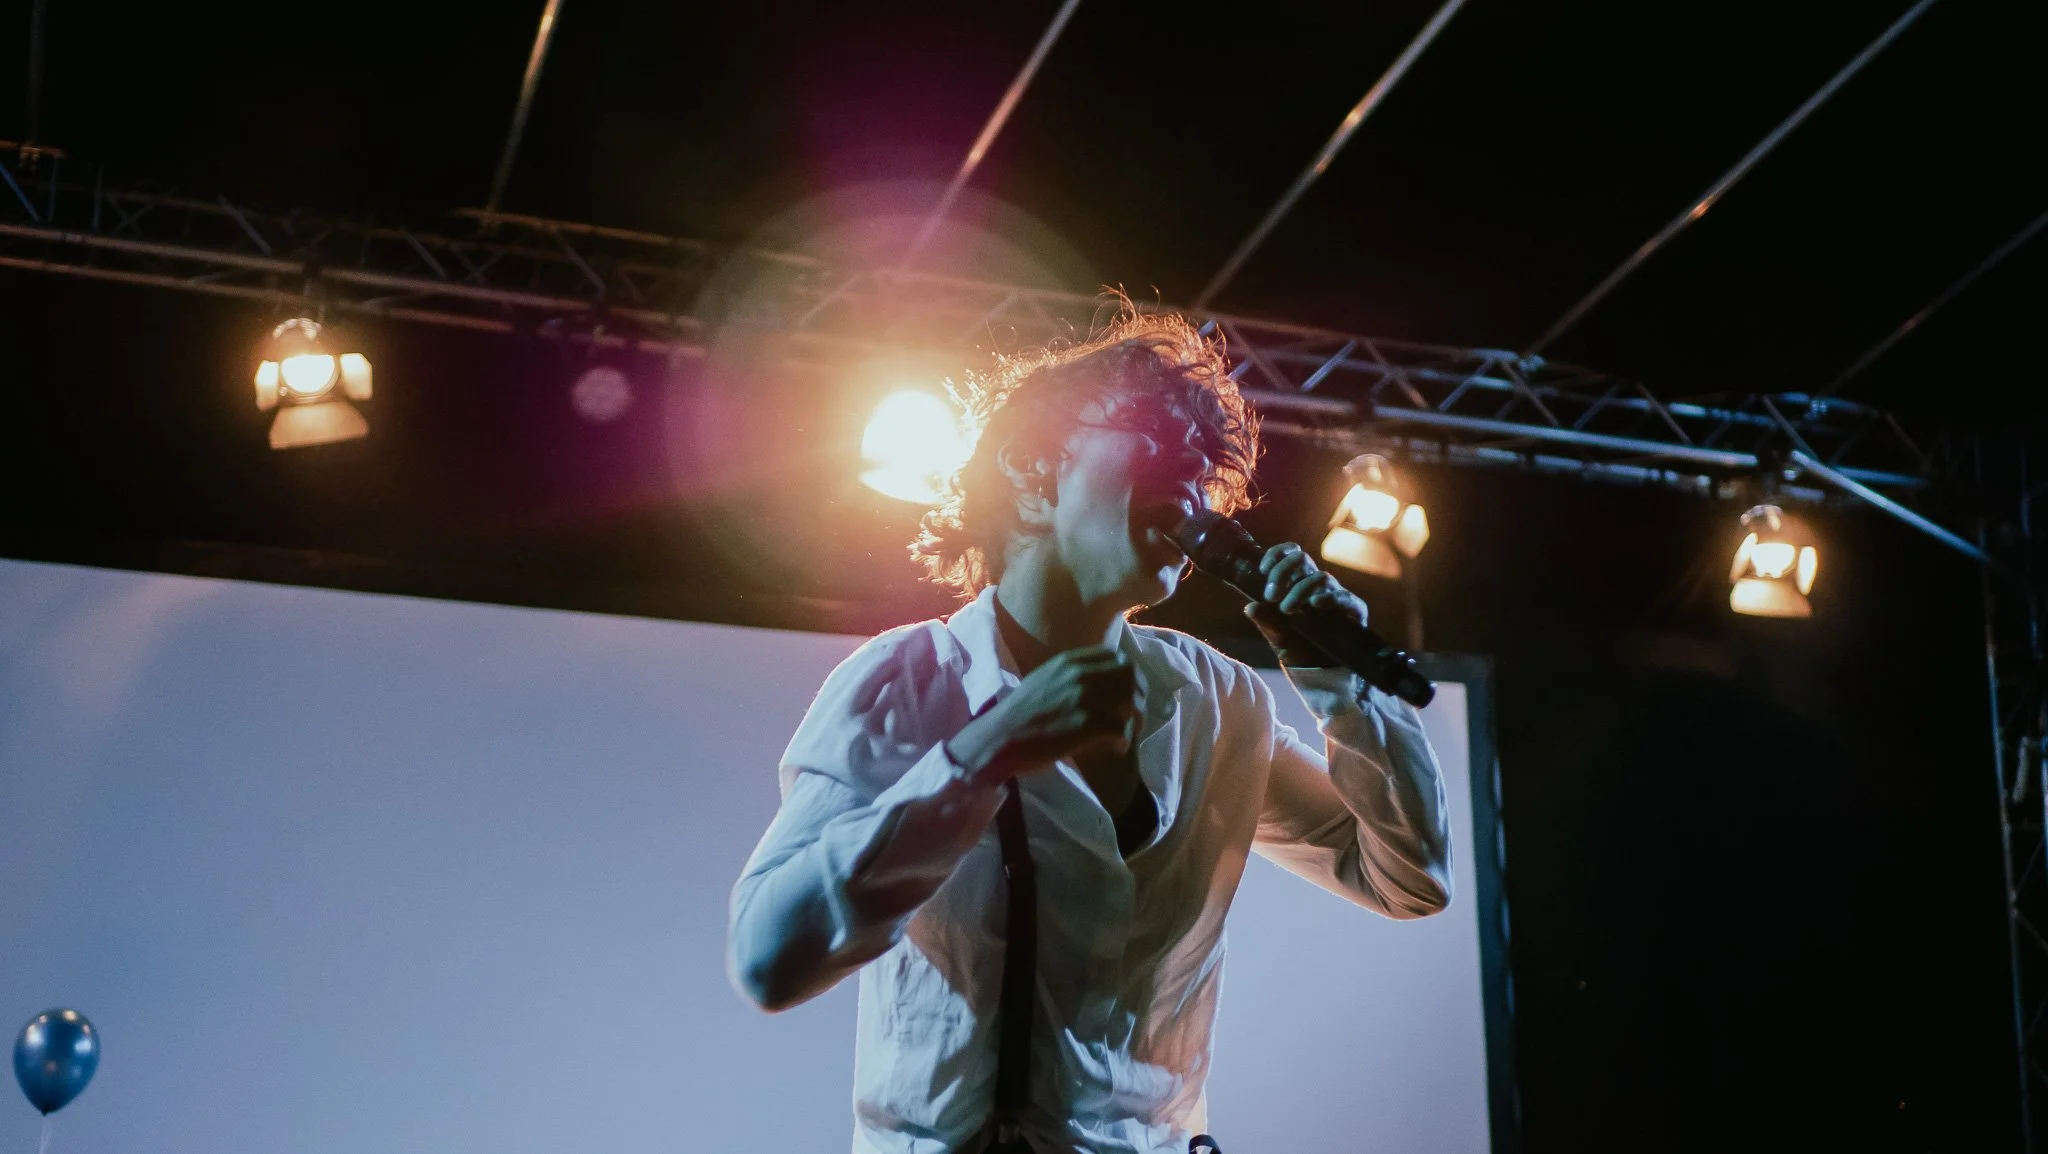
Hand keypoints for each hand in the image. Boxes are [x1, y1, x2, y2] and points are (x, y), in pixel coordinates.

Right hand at [944, 646, 1143, 782]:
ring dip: (1135, 720)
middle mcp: (1080, 674)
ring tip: (1127, 734)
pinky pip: (1121, 728)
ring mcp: (1083, 698)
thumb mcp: (1043, 679)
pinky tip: (1117, 749)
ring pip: (1131, 702)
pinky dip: (1124, 740)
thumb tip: (1095, 679)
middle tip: (1134, 716)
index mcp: (1069, 661)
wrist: (999, 737)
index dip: (1130, 674)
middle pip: (1130, 676)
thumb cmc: (1018, 713)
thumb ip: (1069, 674)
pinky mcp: (1085, 725)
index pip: (1117, 656)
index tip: (1129, 691)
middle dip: (1139, 696)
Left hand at [1244, 542, 1367, 666]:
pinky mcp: (1354, 610)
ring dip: (1300, 590)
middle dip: (1282, 572)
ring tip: (1286, 609)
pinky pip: (1345, 597)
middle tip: (1271, 595)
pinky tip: (1316, 604)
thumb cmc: (1299, 648)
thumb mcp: (1278, 637)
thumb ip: (1267, 622)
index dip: (1276, 555)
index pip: (1290, 554)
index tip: (1263, 570)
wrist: (1322, 672)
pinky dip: (1330, 597)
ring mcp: (1335, 595)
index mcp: (1297, 582)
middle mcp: (1316, 584)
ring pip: (1320, 577)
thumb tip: (1250, 607)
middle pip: (1302, 559)